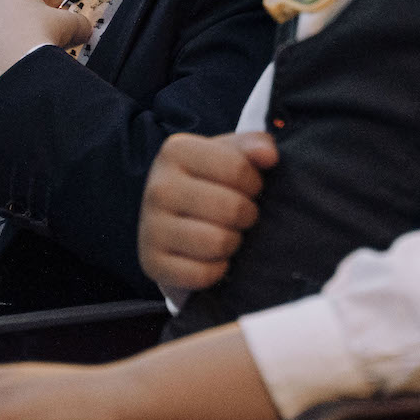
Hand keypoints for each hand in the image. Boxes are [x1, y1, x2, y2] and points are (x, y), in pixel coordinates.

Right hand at [138, 132, 276, 295]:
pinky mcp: (152, 263)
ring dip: (233, 243)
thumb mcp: (228, 155)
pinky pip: (203, 274)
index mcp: (176, 151)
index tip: (248, 188)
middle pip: (232, 208)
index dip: (254, 183)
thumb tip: (269, 155)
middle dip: (246, 215)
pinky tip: (211, 258)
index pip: (238, 168)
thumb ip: (254, 145)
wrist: (172, 224)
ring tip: (226, 234)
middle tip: (239, 216)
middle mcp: (158, 187)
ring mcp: (150, 227)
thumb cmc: (208, 184)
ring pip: (218, 242)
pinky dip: (216, 270)